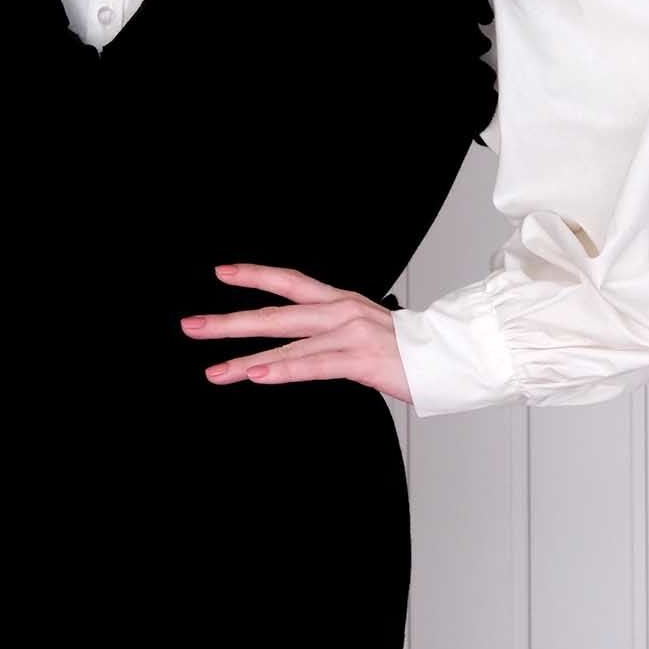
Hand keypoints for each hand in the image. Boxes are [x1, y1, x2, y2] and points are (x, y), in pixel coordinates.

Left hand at [180, 262, 411, 403]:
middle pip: (275, 312)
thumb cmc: (412, 349)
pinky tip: (256, 375)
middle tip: (191, 326)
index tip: (221, 273)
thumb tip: (302, 341)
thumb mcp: (365, 330)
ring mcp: (350, 334)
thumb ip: (332, 333)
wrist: (456, 356)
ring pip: (287, 344)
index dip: (254, 275)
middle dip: (228, 320)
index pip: (289, 281)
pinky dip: (281, 370)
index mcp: (341, 301)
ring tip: (213, 371)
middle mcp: (341, 311)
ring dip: (244, 359)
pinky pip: (313, 366)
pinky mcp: (361, 360)